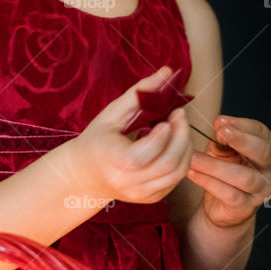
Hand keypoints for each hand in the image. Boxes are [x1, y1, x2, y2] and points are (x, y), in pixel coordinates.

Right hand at [62, 66, 193, 205]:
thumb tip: (167, 71)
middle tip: (180, 117)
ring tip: (177, 130)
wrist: (84, 175)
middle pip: (169, 164)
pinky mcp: (151, 198)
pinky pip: (176, 179)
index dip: (164, 135)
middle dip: (182, 136)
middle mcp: (129, 182)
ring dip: (186, 147)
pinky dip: (181, 159)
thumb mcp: (112, 113)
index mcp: (114, 161)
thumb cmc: (98, 139)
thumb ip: (141, 92)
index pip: (146, 154)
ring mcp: (141, 194)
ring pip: (178, 173)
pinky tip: (171, 145)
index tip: (168, 115)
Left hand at [186, 115, 270, 227]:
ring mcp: (262, 190)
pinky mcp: (247, 207)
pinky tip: (193, 174)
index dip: (241, 125)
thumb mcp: (222, 150)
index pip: (260, 132)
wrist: (221, 205)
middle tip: (220, 133)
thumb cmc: (224, 170)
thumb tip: (219, 126)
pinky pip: (230, 195)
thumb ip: (222, 139)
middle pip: (263, 152)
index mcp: (268, 147)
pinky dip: (210, 183)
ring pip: (244, 177)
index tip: (220, 121)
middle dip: (241, 140)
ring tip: (194, 158)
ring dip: (216, 166)